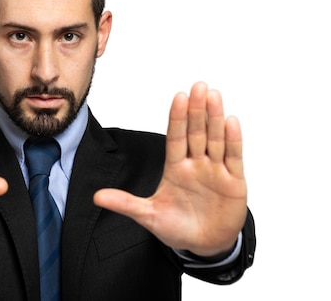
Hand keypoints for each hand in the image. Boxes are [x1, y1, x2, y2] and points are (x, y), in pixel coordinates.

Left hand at [94, 82, 246, 256]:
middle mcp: (196, 164)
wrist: (205, 245)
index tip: (179, 96)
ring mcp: (215, 170)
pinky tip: (231, 121)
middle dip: (196, 110)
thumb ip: (126, 204)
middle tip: (198, 86)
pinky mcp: (233, 181)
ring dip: (215, 118)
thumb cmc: (177, 227)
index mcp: (175, 167)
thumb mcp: (149, 216)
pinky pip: (233, 157)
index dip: (177, 117)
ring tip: (213, 96)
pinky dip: (233, 140)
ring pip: (215, 139)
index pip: (175, 137)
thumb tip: (97, 196)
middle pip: (196, 132)